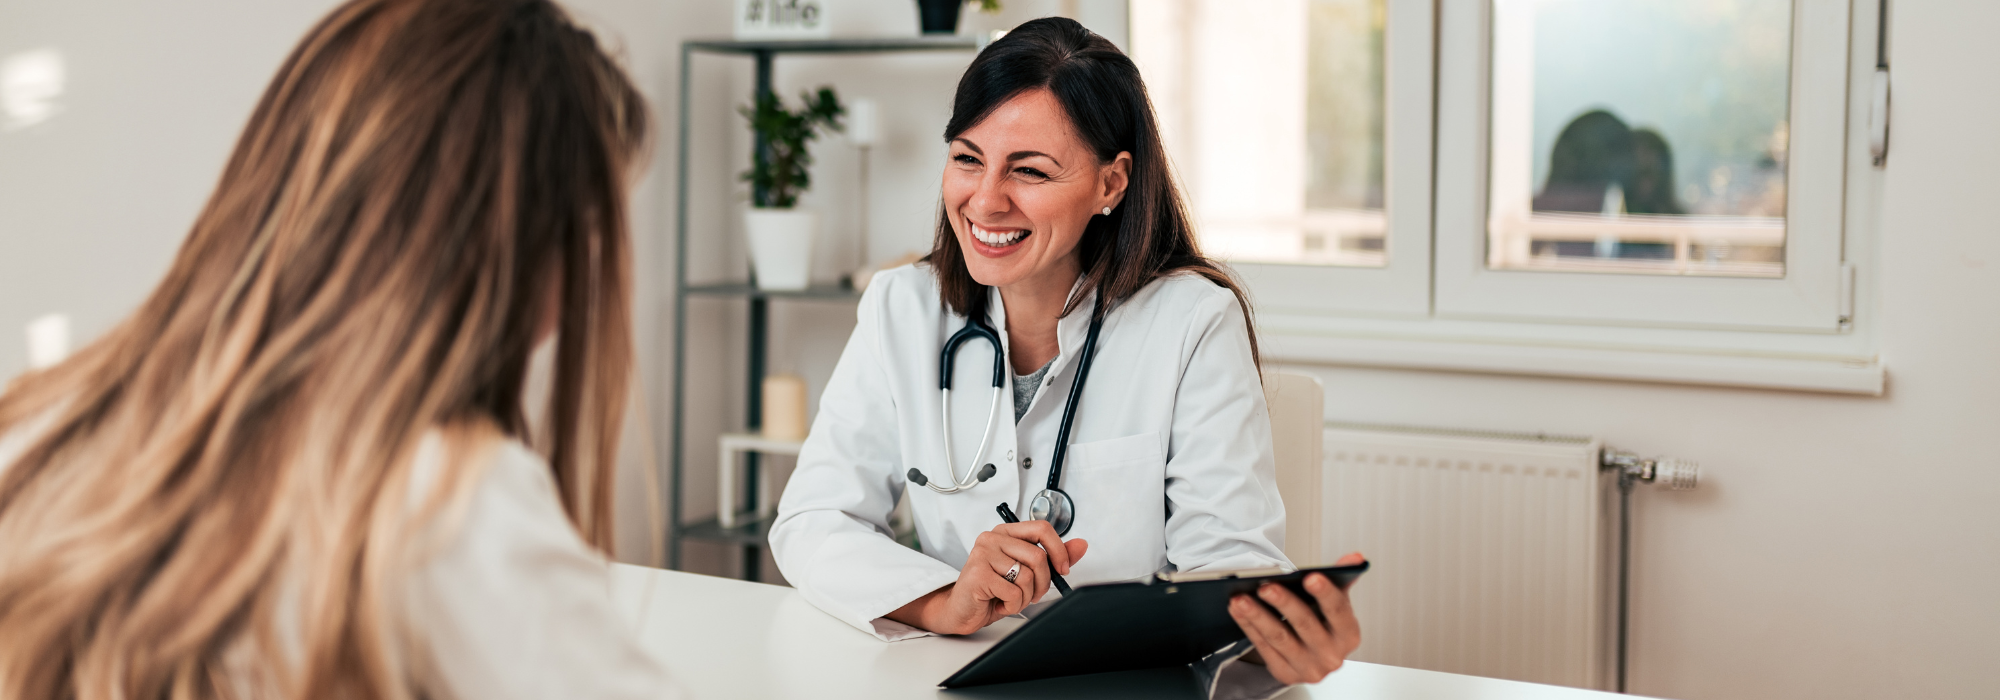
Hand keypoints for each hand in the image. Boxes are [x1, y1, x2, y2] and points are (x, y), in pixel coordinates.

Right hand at [886, 521, 1087, 634]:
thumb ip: (1052, 557)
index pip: (1041, 528)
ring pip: (1028, 577)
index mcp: (1005, 532)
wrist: (961, 610)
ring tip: (1010, 598)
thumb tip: (1081, 544)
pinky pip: (1014, 593)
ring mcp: (982, 554)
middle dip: (1043, 583)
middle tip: (1033, 594)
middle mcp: (992, 538)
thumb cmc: (992, 591)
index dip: (1058, 550)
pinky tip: (999, 604)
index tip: (1063, 569)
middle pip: (1038, 557)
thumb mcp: (1026, 573)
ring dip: (1025, 597)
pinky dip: (1012, 605)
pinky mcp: (978, 574)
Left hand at [1228, 552, 1364, 684]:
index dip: (1325, 594)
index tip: (1311, 577)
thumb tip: (1354, 558)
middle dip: (1284, 603)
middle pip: (1305, 624)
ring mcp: (1308, 667)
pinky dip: (1248, 627)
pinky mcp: (1285, 673)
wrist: (1314, 657)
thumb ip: (1342, 577)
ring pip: (1279, 638)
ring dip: (1257, 616)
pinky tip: (1237, 610)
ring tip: (1241, 597)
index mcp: (1348, 635)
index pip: (1338, 611)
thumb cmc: (1324, 625)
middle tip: (1266, 586)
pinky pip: (1263, 648)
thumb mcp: (1335, 602)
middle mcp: (1331, 655)